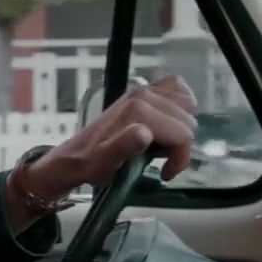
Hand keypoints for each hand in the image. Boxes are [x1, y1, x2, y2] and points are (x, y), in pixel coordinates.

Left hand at [29, 76, 197, 197]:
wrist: (74, 156)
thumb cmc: (91, 163)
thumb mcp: (106, 162)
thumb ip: (125, 147)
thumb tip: (145, 133)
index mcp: (138, 111)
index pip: (183, 134)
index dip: (180, 158)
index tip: (165, 173)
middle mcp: (143, 94)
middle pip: (187, 121)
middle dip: (180, 145)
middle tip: (161, 161)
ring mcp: (143, 90)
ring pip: (187, 105)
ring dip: (180, 128)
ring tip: (161, 145)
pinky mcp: (142, 91)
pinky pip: (177, 89)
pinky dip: (180, 107)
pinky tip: (168, 124)